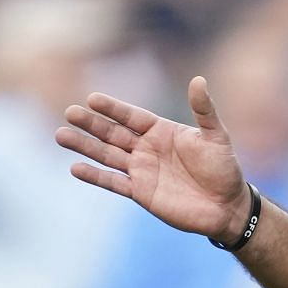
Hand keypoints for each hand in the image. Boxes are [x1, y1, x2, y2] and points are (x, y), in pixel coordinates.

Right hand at [57, 77, 249, 243]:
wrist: (227, 207)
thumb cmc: (224, 168)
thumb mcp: (217, 136)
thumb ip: (204, 111)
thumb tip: (198, 79)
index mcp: (161, 131)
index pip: (131, 116)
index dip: (113, 108)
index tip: (92, 98)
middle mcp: (147, 148)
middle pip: (113, 133)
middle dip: (91, 124)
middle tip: (69, 112)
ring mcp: (141, 170)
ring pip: (107, 155)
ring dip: (85, 146)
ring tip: (61, 135)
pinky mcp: (140, 192)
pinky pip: (113, 182)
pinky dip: (95, 176)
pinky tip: (76, 168)